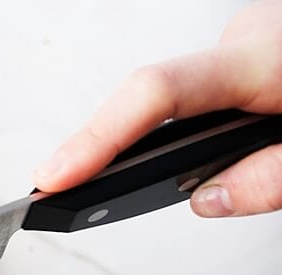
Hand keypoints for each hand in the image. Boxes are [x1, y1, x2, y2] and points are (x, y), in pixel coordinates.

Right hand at [34, 0, 281, 217]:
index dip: (97, 136)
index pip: (157, 94)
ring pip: (184, 95)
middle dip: (130, 148)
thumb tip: (206, 200)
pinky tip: (233, 138)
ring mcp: (248, 34)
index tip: (54, 177)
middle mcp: (247, 37)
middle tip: (111, 191)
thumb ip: (270, 180)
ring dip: (183, 137)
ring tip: (228, 163)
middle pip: (157, 97)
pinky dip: (200, 120)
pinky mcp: (253, 42)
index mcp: (268, 60)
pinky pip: (205, 86)